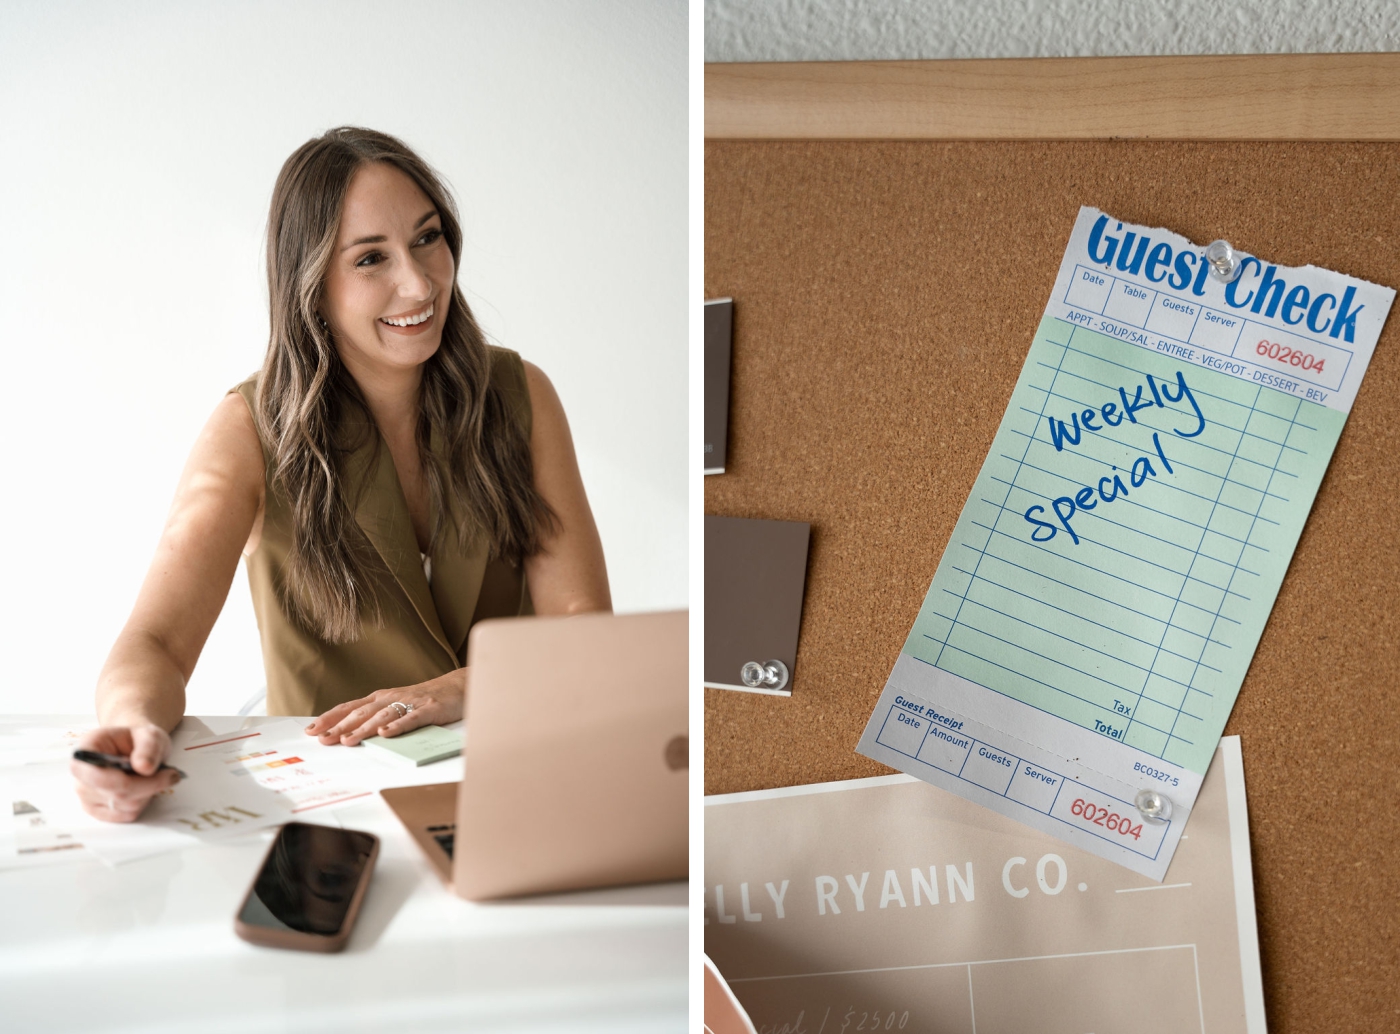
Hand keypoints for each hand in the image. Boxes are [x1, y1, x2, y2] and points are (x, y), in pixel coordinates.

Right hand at [70, 725, 177, 822]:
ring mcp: (86, 795)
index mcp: (86, 751)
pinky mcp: (98, 811)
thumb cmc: (138, 739)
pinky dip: (142, 803)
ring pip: (124, 806)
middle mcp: (81, 775)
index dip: (122, 780)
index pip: (95, 775)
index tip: (149, 771)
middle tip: (169, 772)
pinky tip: (142, 788)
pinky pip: (125, 815)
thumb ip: (148, 747)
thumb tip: (144, 767)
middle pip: (116, 793)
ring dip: (147, 793)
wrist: (135, 748)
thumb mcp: (149, 734)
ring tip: (150, 777)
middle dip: (148, 785)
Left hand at [304, 669, 465, 745]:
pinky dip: (397, 726)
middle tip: (322, 739)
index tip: (311, 729)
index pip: (351, 707)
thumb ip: (378, 717)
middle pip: (362, 712)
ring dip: (363, 728)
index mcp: (382, 698)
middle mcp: (392, 697)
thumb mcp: (398, 706)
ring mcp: (411, 702)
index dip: (330, 717)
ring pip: (382, 716)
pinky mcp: (429, 709)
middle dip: (340, 726)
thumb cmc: (426, 699)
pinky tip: (384, 734)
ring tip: (347, 740)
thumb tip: (351, 733)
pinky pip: (411, 718)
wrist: (460, 686)